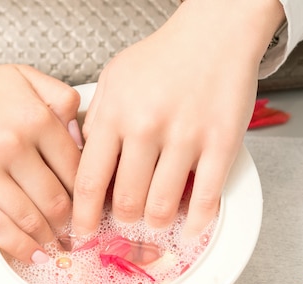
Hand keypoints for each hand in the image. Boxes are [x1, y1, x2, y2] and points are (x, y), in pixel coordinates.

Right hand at [0, 38, 81, 263]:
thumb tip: (82, 137)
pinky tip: (33, 254)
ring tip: (56, 247)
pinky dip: (20, 246)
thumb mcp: (22, 77)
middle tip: (73, 234)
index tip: (87, 210)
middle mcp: (12, 143)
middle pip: (56, 200)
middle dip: (68, 223)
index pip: (75, 170)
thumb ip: (61, 98)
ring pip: (29, 218)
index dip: (85, 196)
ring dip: (48, 239)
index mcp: (35, 118)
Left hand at [72, 0, 283, 237]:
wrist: (214, 33)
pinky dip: (195, 223)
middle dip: (122, 221)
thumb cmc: (162, 58)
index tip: (82, 232)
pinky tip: (189, 230)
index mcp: (115, 114)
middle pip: (126, 201)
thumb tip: (81, 161)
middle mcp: (146, 127)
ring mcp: (186, 136)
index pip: (89, 181)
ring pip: (162, 206)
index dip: (83, 216)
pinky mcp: (221, 143)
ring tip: (153, 219)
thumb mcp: (113, 80)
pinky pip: (206, 198)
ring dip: (154, 223)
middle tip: (124, 222)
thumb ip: (96, 121)